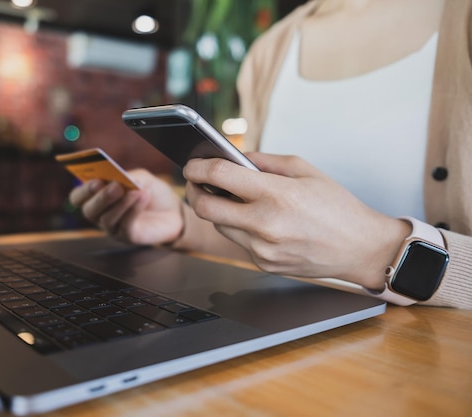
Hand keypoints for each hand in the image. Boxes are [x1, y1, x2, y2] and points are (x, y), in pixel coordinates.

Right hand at [69, 169, 183, 245]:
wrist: (172, 210)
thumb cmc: (150, 192)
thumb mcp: (141, 177)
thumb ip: (130, 176)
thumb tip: (123, 179)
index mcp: (96, 196)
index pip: (78, 197)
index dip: (84, 190)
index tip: (97, 181)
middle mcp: (100, 214)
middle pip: (89, 210)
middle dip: (101, 198)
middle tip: (116, 187)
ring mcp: (113, 228)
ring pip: (107, 219)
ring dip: (121, 203)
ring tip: (135, 190)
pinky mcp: (128, 237)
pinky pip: (126, 225)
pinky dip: (134, 210)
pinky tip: (143, 196)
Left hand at [182, 153, 409, 288]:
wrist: (361, 248)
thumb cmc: (336, 205)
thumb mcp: (304, 170)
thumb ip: (263, 161)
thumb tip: (231, 157)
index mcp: (276, 194)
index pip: (219, 176)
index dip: (197, 167)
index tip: (191, 163)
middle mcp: (265, 224)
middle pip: (205, 208)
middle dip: (194, 190)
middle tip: (196, 182)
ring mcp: (262, 248)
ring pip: (219, 225)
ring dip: (217, 210)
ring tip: (228, 197)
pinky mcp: (263, 263)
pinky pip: (238, 240)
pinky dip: (239, 227)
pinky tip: (255, 219)